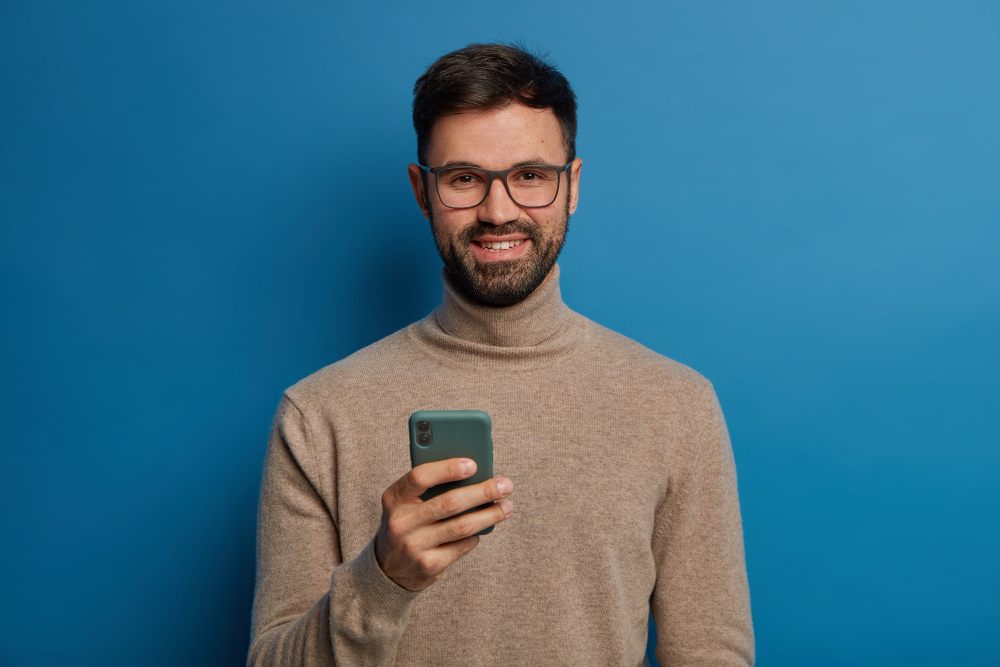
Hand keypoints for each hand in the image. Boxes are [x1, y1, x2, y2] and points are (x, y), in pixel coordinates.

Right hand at [374, 458, 513, 590]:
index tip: (473, 465)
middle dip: (483, 492)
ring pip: (462, 526)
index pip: (420, 477)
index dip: (447, 469)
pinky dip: (476, 534)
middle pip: (450, 503)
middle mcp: (402, 522)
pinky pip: (463, 545)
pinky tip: (484, 527)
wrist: (388, 568)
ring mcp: (415, 546)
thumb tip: (474, 473)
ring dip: (490, 515)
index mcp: (394, 498)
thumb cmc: (407, 522)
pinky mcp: (429, 565)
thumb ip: (430, 487)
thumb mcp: (406, 502)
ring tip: (506, 506)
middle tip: (505, 485)